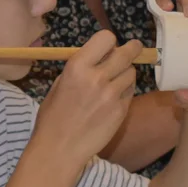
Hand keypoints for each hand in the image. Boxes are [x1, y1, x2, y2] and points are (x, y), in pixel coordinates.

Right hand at [35, 31, 141, 162]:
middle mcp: (97, 77)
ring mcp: (112, 95)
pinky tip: (114, 98)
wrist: (60, 148)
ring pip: (132, 72)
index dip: (110, 41)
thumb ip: (79, 68)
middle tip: (134, 49)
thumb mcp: (59, 84)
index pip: (106, 38)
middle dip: (132, 50)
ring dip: (126, 73)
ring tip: (116, 81)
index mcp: (77, 67)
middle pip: (126, 53)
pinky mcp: (121, 110)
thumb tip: (98, 57)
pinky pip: (130, 91)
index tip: (110, 47)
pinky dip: (125, 90)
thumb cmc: (53, 117)